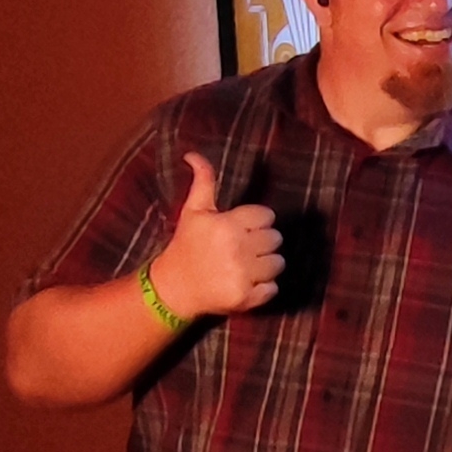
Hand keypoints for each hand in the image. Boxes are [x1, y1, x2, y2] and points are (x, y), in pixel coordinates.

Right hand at [154, 150, 284, 319]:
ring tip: (247, 266)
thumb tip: (192, 154)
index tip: (243, 229)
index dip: (257, 222)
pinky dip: (264, 288)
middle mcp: (237, 248)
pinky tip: (246, 283)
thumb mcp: (193, 211)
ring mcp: (243, 275)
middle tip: (245, 249)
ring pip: (278, 263)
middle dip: (263, 243)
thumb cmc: (185, 245)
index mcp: (228, 224)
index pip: (266, 216)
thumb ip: (203, 181)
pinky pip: (273, 288)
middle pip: (276, 239)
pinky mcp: (246, 298)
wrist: (173, 288)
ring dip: (267, 265)